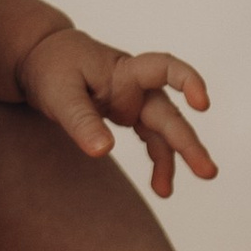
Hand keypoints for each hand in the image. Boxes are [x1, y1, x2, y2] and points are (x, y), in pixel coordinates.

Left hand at [19, 28, 217, 199]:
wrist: (42, 59)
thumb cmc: (52, 68)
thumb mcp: (60, 94)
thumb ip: (81, 121)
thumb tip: (102, 151)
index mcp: (124, 71)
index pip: (164, 68)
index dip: (187, 81)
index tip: (203, 104)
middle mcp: (137, 86)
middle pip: (169, 114)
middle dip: (188, 143)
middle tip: (208, 172)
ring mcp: (135, 102)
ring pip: (164, 131)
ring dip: (176, 159)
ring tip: (170, 191)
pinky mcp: (128, 115)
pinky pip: (152, 140)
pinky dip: (158, 162)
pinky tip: (161, 187)